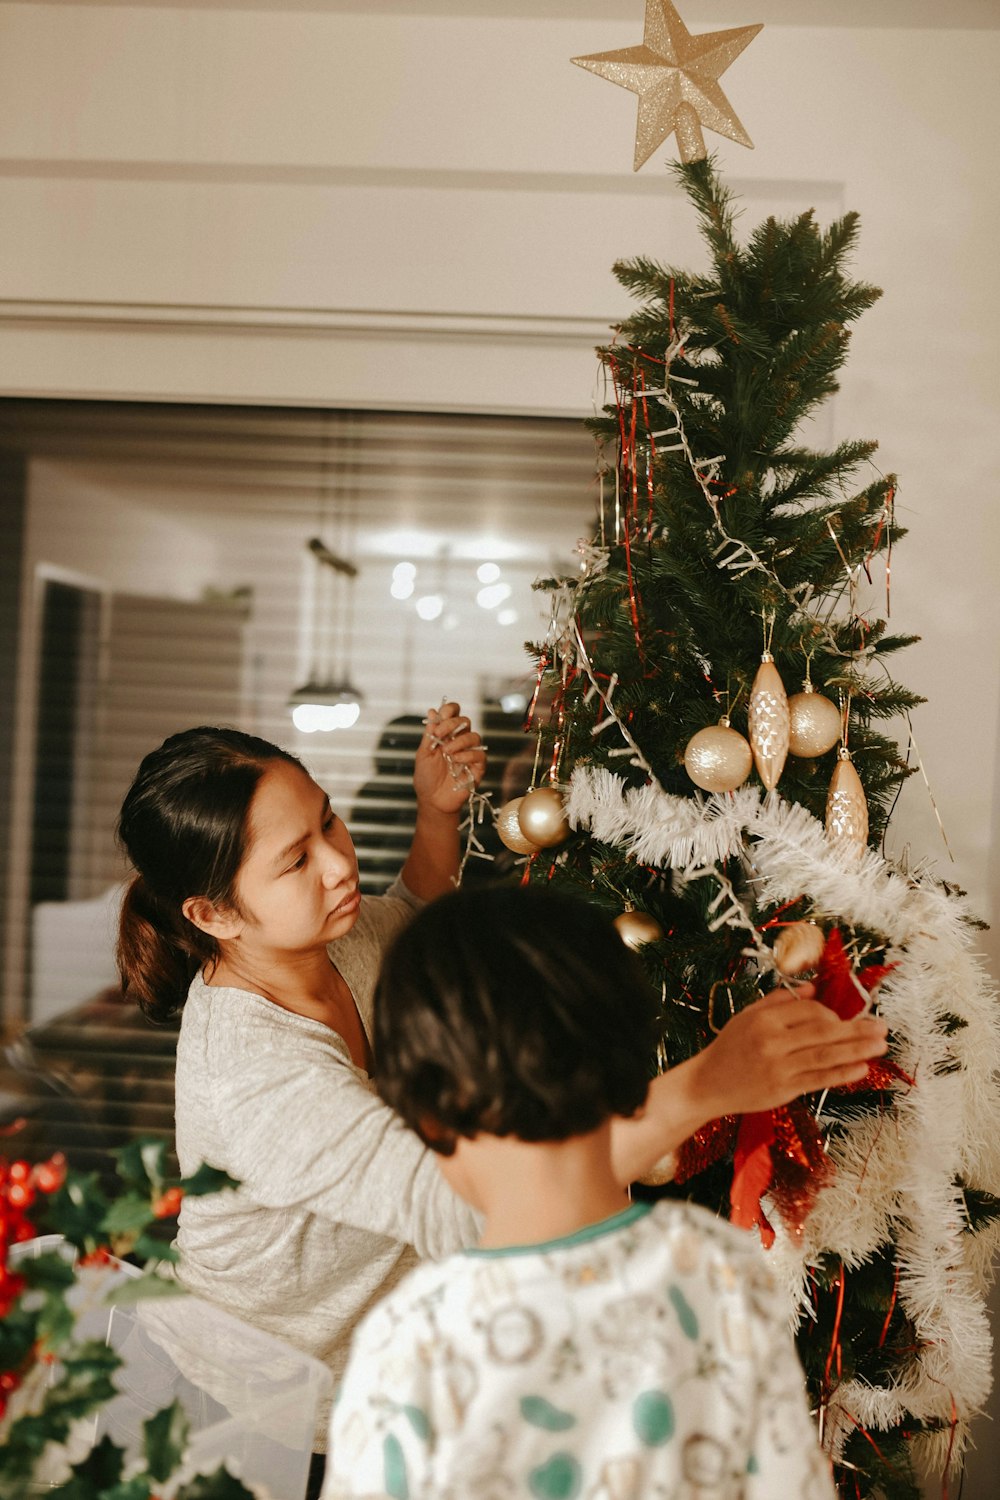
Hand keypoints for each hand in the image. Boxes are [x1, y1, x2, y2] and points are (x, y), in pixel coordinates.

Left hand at [412, 702, 486, 816]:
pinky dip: (468, 755)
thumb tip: (432, 711)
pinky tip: (456, 761)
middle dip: (452, 724)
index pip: (453, 713)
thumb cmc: (426, 778)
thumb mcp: (423, 754)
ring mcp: (469, 754)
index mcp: (446, 735)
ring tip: (447, 752)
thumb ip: (430, 734)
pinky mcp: (477, 768)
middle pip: (465, 721)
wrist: (432, 800)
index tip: (439, 718)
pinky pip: (480, 755)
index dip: (449, 710)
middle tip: (439, 735)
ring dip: (460, 741)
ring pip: (475, 736)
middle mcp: (460, 741)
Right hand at [692, 983, 889, 1119]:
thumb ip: (780, 1001)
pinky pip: (819, 1080)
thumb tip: (812, 988)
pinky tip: (862, 1068)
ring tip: (880, 1045)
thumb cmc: (729, 1047)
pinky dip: (842, 1074)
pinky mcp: (783, 1090)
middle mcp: (772, 1042)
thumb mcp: (748, 1016)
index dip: (832, 1013)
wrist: (707, 1084)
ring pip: (826, 1056)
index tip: (846, 1018)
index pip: (808, 1011)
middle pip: (823, 1032)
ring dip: (857, 1049)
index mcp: (764, 1019)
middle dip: (857, 1029)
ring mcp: (779, 1067)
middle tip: (882, 1027)